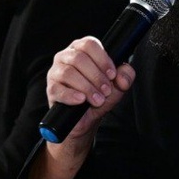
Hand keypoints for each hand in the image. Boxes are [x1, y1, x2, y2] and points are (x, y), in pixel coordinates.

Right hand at [27, 36, 135, 178]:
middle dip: (97, 74)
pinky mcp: (50, 96)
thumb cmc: (93, 112)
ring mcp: (55, 78)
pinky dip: (72, 93)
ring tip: (97, 100)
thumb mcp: (112, 98)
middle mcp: (65, 63)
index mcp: (82, 57)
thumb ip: (122, 84)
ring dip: (87, 84)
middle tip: (107, 92)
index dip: (103, 57)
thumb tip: (128, 72)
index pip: (89, 43)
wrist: (75, 136)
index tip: (114, 74)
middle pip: (79, 54)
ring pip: (68, 68)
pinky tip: (82, 102)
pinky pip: (57, 87)